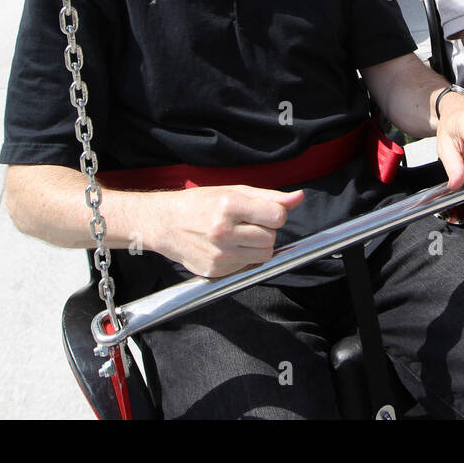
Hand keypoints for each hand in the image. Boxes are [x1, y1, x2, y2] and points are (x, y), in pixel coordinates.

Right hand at [153, 186, 303, 277]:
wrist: (164, 224)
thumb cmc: (200, 203)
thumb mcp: (233, 191)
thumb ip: (269, 196)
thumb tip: (299, 198)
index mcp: (229, 206)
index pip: (277, 216)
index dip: (274, 214)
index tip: (262, 212)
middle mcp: (223, 231)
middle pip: (271, 238)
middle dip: (265, 230)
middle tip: (246, 223)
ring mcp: (218, 254)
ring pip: (264, 255)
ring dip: (257, 245)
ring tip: (238, 235)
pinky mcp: (215, 271)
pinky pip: (247, 266)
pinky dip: (243, 257)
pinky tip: (226, 247)